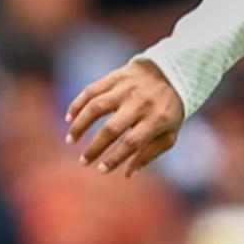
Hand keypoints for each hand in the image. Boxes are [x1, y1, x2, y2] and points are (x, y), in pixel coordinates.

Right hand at [65, 59, 184, 177]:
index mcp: (157, 119)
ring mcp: (126, 88)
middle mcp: (140, 103)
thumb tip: (127, 174)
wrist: (174, 70)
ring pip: (96, 107)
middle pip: (111, 128)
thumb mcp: (169, 133)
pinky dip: (77, 104)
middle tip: (83, 161)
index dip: (114, 158)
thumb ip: (150, 154)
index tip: (101, 169)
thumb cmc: (170, 109)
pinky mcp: (115, 77)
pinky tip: (69, 118)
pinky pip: (91, 91)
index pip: (131, 143)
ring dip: (80, 125)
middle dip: (94, 147)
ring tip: (70, 140)